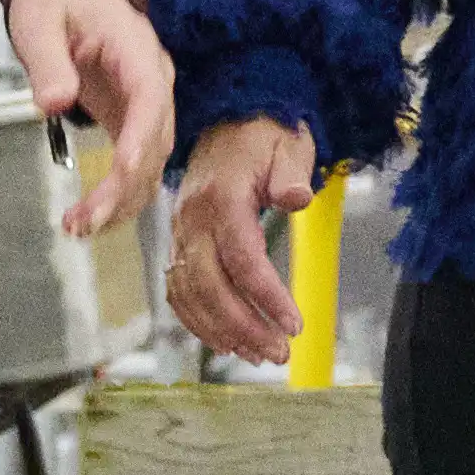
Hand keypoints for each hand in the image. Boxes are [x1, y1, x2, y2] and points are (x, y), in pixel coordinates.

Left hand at [12, 0, 174, 219]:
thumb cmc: (58, 0)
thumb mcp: (40, 20)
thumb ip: (48, 60)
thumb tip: (53, 102)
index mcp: (136, 50)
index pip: (150, 98)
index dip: (140, 139)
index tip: (123, 171)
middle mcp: (153, 81)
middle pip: (154, 142)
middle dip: (123, 187)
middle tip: (85, 220)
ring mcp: (146, 104)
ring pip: (149, 162)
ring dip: (121, 200)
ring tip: (79, 227)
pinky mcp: (131, 122)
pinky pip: (135, 164)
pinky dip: (117, 194)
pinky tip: (90, 216)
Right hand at [158, 116, 325, 366]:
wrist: (230, 119)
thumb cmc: (266, 136)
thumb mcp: (288, 144)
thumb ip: (291, 173)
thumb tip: (295, 198)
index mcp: (221, 197)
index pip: (243, 258)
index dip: (267, 296)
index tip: (294, 324)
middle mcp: (192, 219)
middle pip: (210, 286)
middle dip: (244, 326)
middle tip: (278, 353)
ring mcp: (181, 233)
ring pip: (190, 294)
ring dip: (222, 331)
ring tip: (258, 355)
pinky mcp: (180, 243)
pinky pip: (179, 290)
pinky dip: (198, 321)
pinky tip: (226, 341)